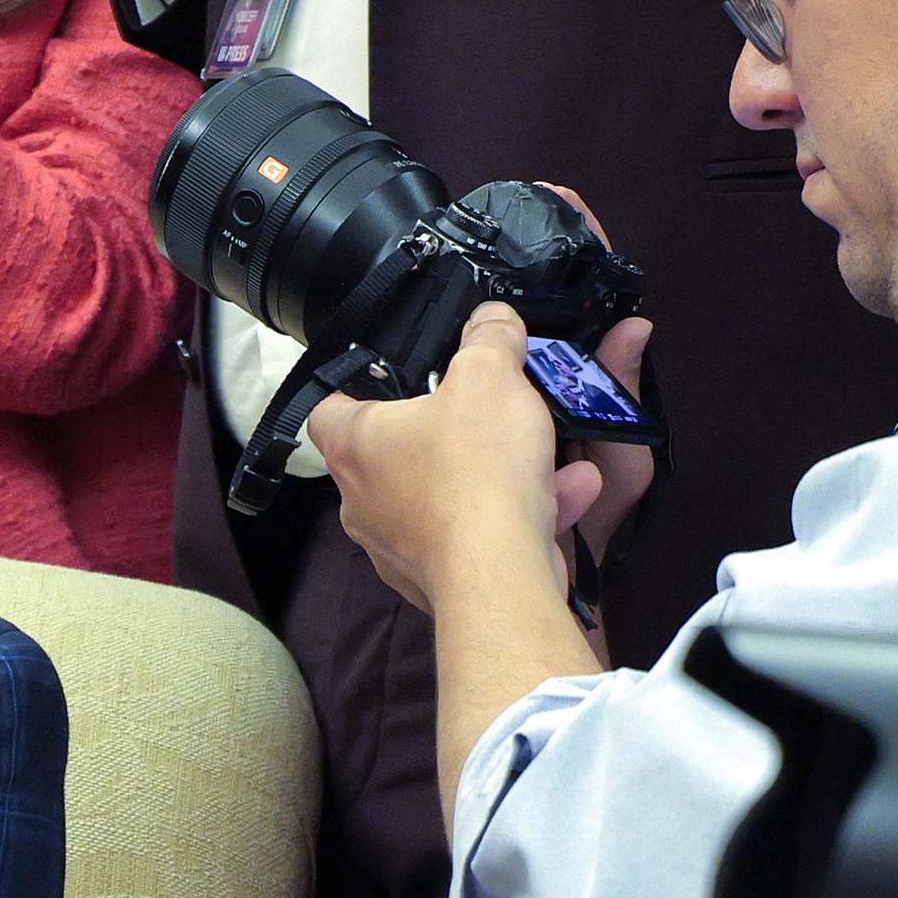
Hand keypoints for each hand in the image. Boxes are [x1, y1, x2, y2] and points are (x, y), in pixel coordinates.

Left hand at [307, 301, 633, 608]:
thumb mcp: (490, 376)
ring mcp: (398, 547)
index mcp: (353, 445)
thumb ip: (491, 338)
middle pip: (392, 454)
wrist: (501, 574)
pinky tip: (569, 492)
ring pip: (444, 498)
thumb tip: (494, 317)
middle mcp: (364, 501)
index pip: (327, 407)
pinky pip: (477, 536)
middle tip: (476, 413)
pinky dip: (518, 514)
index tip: (390, 377)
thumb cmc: (475, 475)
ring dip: (493, 475)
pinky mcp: (440, 580)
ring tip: (540, 453)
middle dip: (440, 434)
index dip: (356, 387)